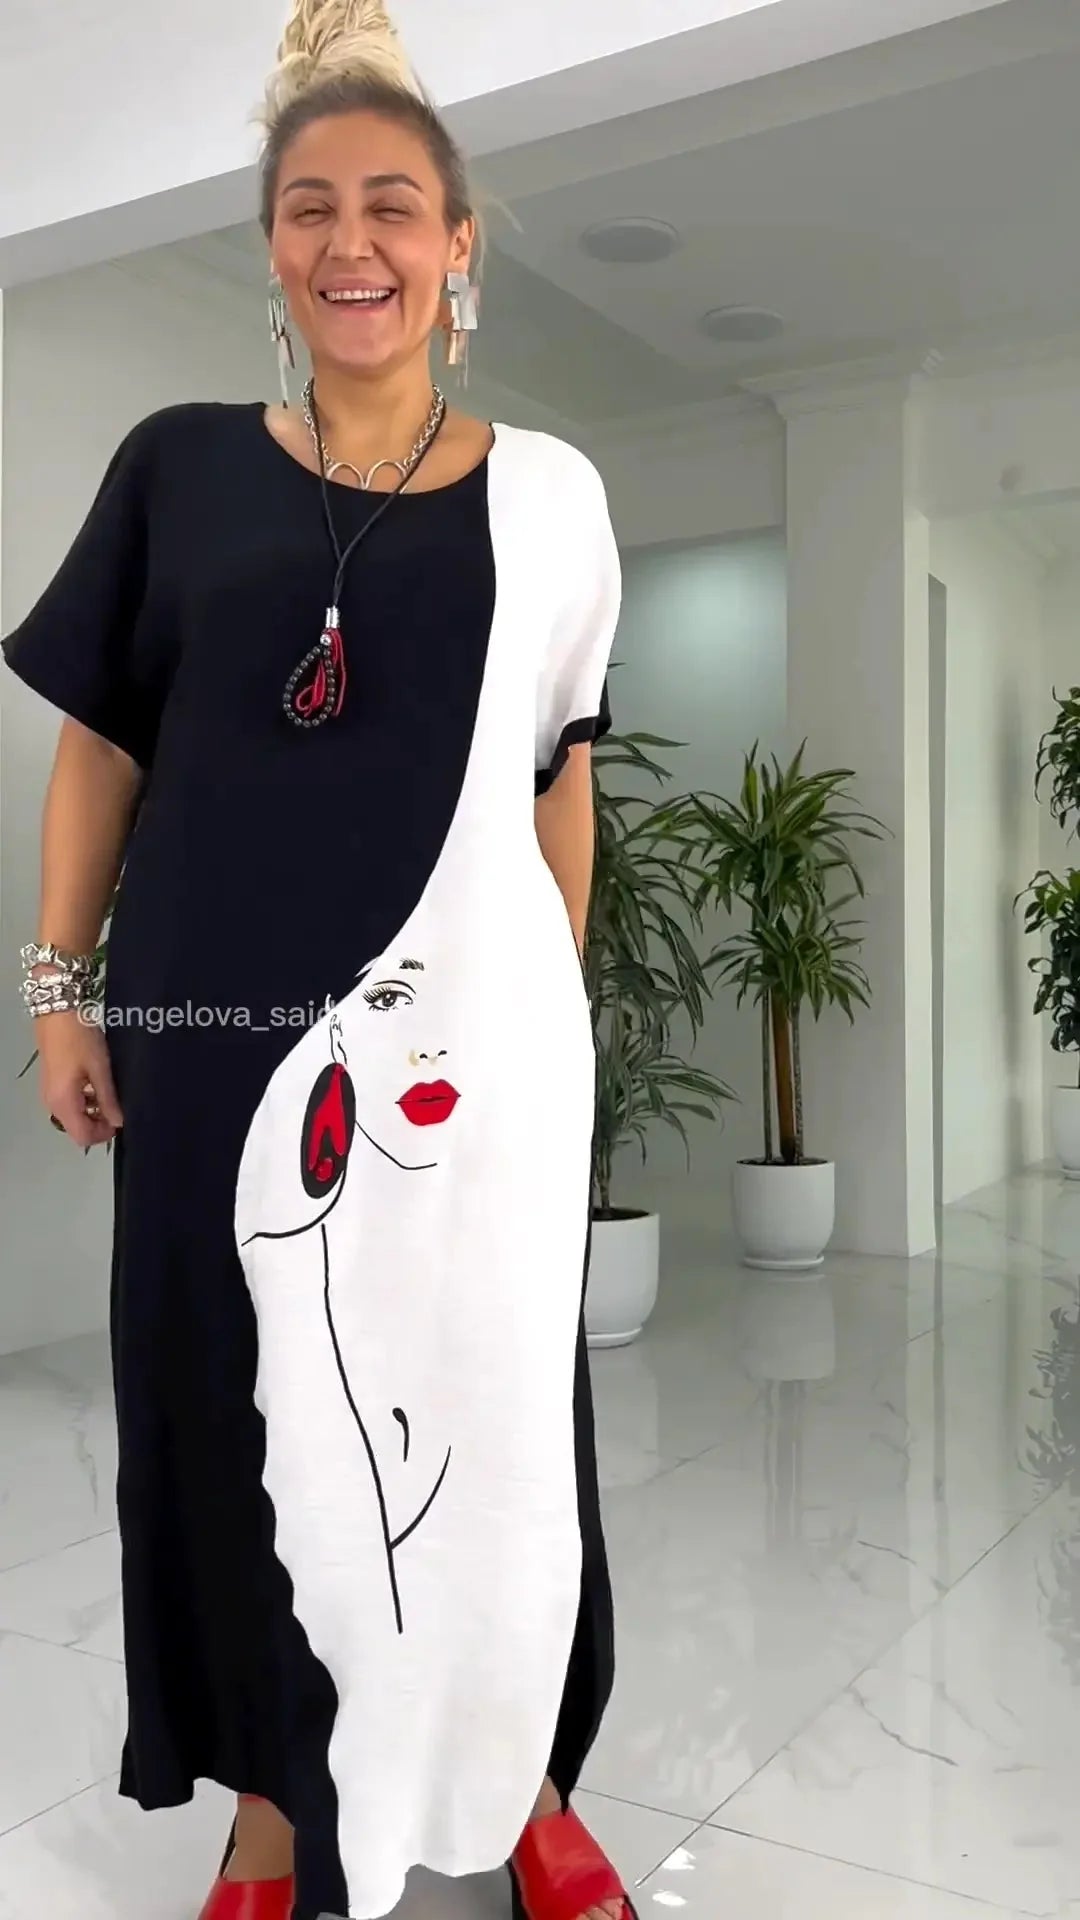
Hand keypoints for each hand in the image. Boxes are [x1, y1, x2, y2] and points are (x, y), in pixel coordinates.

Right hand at [36, 1010, 122, 1148]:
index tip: (121, 1120)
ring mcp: (49, 1094)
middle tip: (119, 1106)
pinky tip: (97, 1085)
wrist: (57, 1013)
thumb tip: (119, 1122)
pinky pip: (68, 1103)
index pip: (83, 1137)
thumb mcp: (100, 1069)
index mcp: (63, 1103)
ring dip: (92, 1112)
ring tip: (111, 1094)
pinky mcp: (51, 1084)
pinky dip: (84, 1101)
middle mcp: (52, 1104)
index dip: (104, 1134)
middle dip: (99, 1123)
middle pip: (77, 1129)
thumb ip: (109, 1099)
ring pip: (73, 1117)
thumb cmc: (80, 1040)